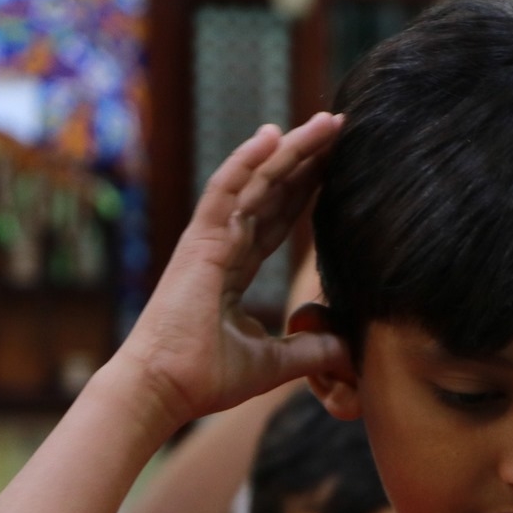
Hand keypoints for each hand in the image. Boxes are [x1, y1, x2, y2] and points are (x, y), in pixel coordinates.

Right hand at [113, 114, 350, 427]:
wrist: (163, 390)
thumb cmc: (203, 379)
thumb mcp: (275, 364)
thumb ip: (311, 350)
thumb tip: (350, 351)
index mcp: (235, 268)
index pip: (280, 219)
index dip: (307, 190)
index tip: (338, 164)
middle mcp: (223, 246)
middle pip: (274, 191)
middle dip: (307, 159)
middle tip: (338, 126)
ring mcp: (210, 240)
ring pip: (257, 183)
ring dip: (291, 151)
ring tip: (324, 122)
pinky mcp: (198, 243)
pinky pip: (225, 192)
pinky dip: (247, 162)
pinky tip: (273, 135)